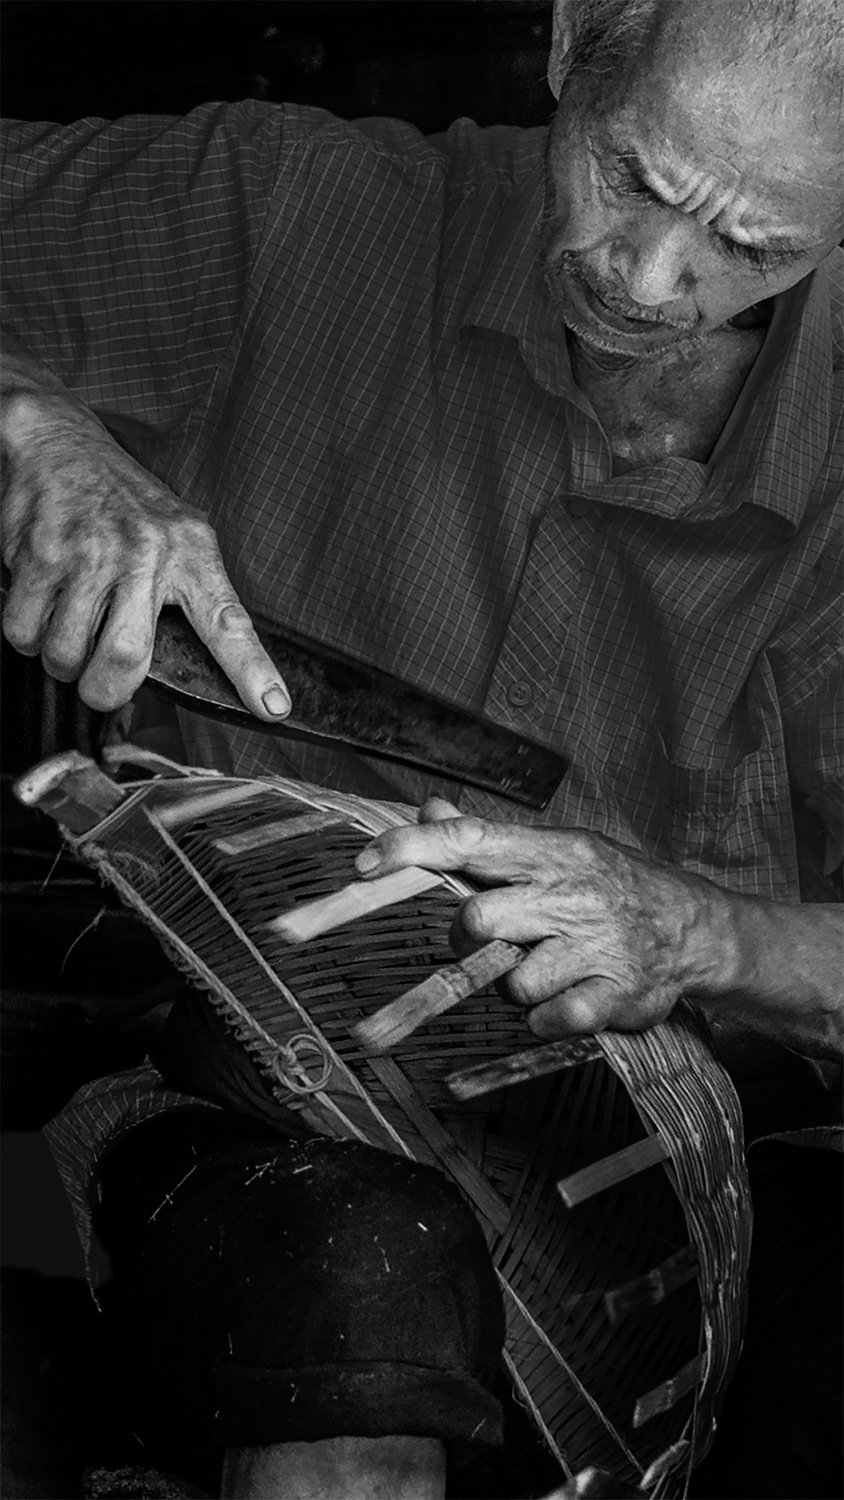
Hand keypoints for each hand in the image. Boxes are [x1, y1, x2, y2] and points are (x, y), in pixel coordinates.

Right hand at [1, 391, 290, 716]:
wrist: (57, 441)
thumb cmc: (121, 501)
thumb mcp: (174, 531)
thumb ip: (190, 590)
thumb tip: (199, 664)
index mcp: (190, 552)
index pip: (228, 620)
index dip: (252, 670)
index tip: (273, 708)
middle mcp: (144, 552)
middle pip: (124, 659)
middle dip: (104, 691)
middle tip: (101, 685)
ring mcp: (88, 553)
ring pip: (65, 654)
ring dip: (60, 661)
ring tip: (68, 630)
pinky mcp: (39, 554)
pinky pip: (24, 631)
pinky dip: (26, 635)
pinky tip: (40, 607)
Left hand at [355, 799, 734, 1038]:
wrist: (695, 926)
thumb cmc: (610, 883)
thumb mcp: (555, 847)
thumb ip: (488, 837)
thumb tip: (428, 808)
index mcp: (550, 851)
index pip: (470, 839)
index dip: (412, 849)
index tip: (364, 865)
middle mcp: (569, 894)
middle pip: (478, 918)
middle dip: (464, 938)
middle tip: (480, 940)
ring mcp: (594, 945)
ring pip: (513, 980)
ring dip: (513, 984)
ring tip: (539, 970)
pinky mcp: (616, 994)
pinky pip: (554, 1018)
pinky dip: (545, 1019)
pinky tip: (559, 1004)